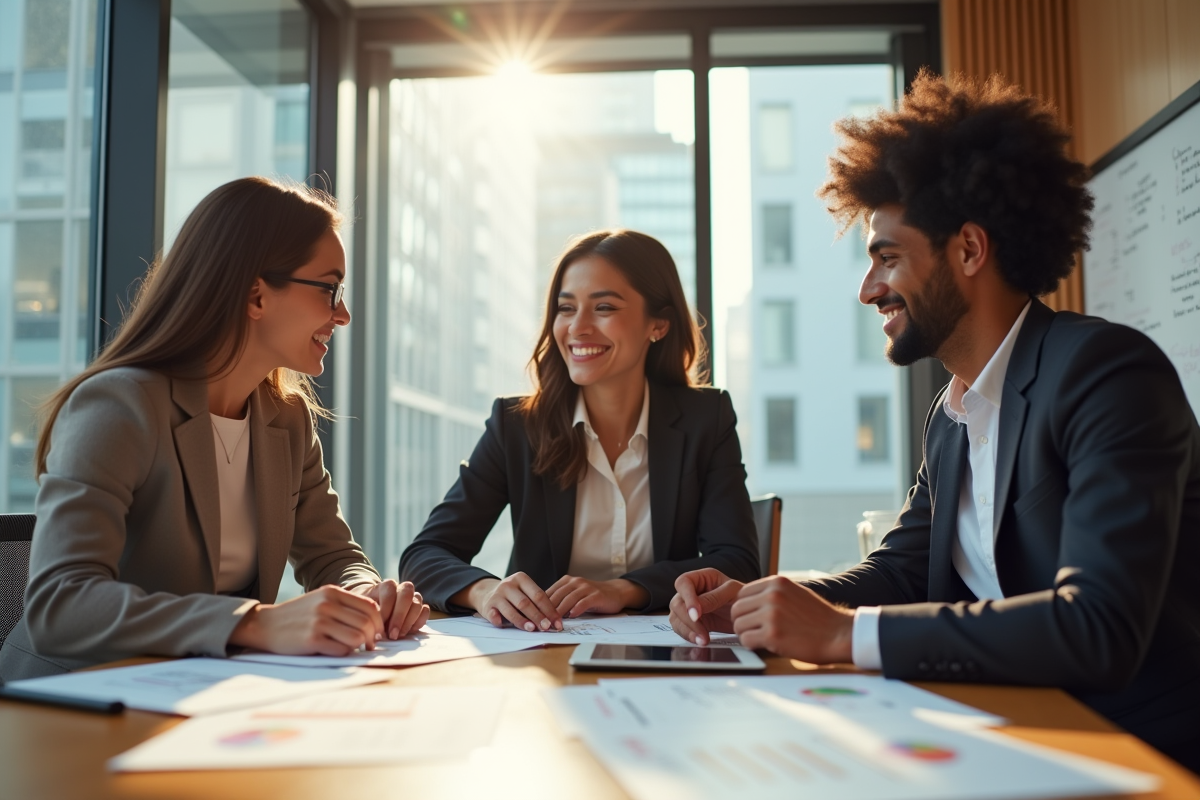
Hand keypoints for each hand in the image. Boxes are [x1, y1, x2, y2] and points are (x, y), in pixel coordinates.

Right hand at [228, 584, 384, 655]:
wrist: (264, 625)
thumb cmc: (297, 615)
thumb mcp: (321, 600)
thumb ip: (345, 605)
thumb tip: (375, 621)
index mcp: (332, 592)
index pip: (370, 607)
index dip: (379, 622)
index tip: (377, 633)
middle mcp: (327, 605)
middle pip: (367, 623)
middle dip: (372, 637)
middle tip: (369, 645)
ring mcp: (319, 622)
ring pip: (357, 637)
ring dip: (358, 646)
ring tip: (350, 647)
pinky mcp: (312, 640)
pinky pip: (341, 650)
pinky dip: (343, 653)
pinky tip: (335, 650)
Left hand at [357, 580, 428, 639]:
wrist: (373, 609)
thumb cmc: (366, 609)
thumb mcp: (362, 609)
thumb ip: (367, 614)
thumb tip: (373, 628)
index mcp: (386, 586)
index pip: (390, 591)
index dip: (386, 609)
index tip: (379, 625)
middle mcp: (401, 588)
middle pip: (407, 594)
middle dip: (400, 616)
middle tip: (392, 634)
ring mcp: (412, 597)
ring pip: (417, 603)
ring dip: (408, 621)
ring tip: (398, 635)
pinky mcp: (420, 607)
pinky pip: (425, 611)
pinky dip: (419, 621)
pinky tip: (409, 631)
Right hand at [466, 572, 562, 631]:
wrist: (487, 593)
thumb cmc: (513, 595)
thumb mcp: (524, 592)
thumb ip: (537, 603)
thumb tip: (554, 620)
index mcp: (521, 578)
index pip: (538, 595)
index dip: (549, 610)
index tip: (557, 623)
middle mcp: (508, 585)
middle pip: (525, 603)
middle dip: (538, 616)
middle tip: (547, 627)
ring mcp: (497, 595)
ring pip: (511, 610)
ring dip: (522, 621)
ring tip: (532, 629)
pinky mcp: (487, 606)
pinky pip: (494, 615)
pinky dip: (499, 621)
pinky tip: (503, 625)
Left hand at [547, 576, 648, 617]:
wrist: (615, 592)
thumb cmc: (591, 596)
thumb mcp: (574, 595)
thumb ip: (560, 600)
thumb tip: (541, 613)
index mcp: (566, 581)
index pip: (549, 593)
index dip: (541, 606)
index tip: (534, 618)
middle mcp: (575, 582)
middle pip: (557, 596)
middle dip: (548, 611)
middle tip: (542, 623)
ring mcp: (586, 587)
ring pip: (569, 599)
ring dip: (560, 612)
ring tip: (554, 623)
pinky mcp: (596, 595)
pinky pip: (584, 602)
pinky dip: (576, 609)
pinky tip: (572, 617)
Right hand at [669, 568, 742, 644]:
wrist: (748, 614)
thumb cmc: (743, 597)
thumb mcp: (733, 593)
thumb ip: (714, 598)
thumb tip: (696, 608)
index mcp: (701, 578)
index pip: (684, 583)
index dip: (687, 598)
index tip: (697, 615)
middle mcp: (692, 591)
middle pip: (677, 603)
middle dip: (688, 620)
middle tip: (702, 633)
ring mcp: (689, 607)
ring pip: (676, 618)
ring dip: (687, 631)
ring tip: (703, 641)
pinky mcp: (692, 622)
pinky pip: (682, 629)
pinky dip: (689, 636)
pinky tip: (700, 641)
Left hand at [730, 576, 853, 663]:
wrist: (839, 634)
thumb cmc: (818, 617)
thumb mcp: (795, 592)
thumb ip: (773, 592)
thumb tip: (750, 598)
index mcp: (777, 582)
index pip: (741, 593)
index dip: (745, 607)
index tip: (752, 617)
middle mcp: (772, 595)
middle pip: (736, 609)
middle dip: (742, 621)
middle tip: (753, 630)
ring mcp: (772, 615)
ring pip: (738, 625)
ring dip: (745, 634)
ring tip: (760, 638)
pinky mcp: (773, 635)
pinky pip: (746, 640)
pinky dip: (752, 645)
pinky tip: (765, 645)